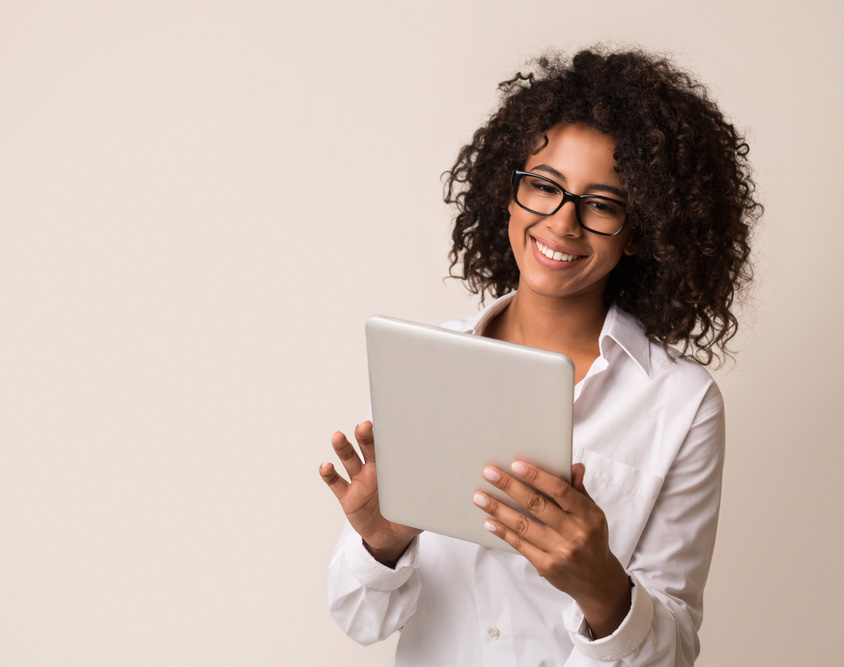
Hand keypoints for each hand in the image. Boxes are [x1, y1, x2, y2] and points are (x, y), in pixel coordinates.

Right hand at [320, 421, 420, 564]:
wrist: (391, 538)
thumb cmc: (408, 515)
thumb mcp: (422, 504)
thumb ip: (430, 495)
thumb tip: (452, 490)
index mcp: (392, 467)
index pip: (389, 445)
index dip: (387, 433)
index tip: (388, 422)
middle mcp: (373, 469)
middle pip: (366, 446)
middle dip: (364, 434)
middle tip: (364, 426)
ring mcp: (359, 481)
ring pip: (349, 459)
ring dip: (343, 447)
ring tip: (338, 437)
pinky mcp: (347, 497)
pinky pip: (336, 482)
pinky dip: (329, 474)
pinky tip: (327, 466)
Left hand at [472, 461, 630, 637]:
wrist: (598, 580)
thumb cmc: (591, 538)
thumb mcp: (592, 513)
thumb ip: (578, 490)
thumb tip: (574, 465)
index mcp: (589, 515)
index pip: (560, 490)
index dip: (537, 476)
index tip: (516, 464)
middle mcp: (575, 533)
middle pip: (536, 505)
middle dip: (509, 486)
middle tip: (489, 473)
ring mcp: (560, 551)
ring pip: (523, 525)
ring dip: (498, 509)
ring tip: (479, 497)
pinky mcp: (547, 566)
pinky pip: (520, 544)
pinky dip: (503, 532)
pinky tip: (489, 522)